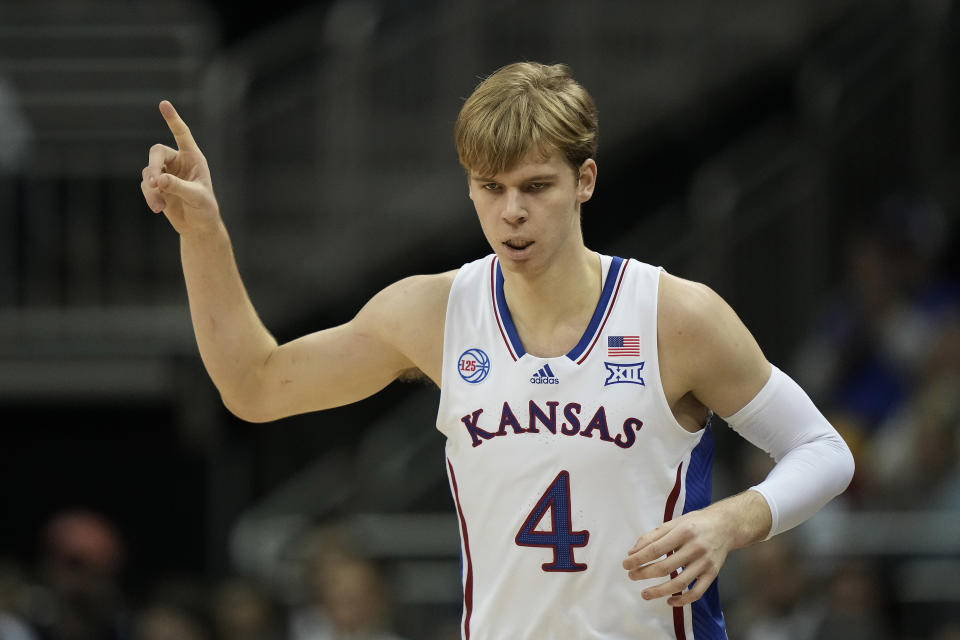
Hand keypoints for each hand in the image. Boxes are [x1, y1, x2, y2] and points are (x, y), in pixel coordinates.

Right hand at [140, 100, 219, 234]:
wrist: (198, 227)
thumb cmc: (204, 209)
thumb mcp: (196, 197)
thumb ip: (178, 187)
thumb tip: (157, 180)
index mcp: (193, 158)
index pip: (182, 134)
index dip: (173, 120)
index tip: (164, 104)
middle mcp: (178, 162)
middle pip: (157, 152)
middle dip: (153, 165)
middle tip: (154, 182)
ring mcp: (165, 173)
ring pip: (149, 171)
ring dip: (151, 187)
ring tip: (159, 205)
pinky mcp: (156, 187)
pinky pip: (146, 186)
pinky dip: (149, 196)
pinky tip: (158, 208)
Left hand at [621, 491, 770, 606]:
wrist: (726, 526)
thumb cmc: (696, 523)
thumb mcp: (674, 523)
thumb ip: (652, 536)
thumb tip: (632, 553)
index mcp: (683, 532)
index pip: (656, 549)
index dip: (638, 559)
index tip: (625, 564)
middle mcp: (695, 548)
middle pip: (665, 567)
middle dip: (644, 573)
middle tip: (631, 576)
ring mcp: (705, 563)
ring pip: (680, 583)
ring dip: (659, 591)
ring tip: (645, 594)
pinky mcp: (713, 574)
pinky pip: (697, 592)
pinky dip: (683, 600)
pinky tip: (669, 601)